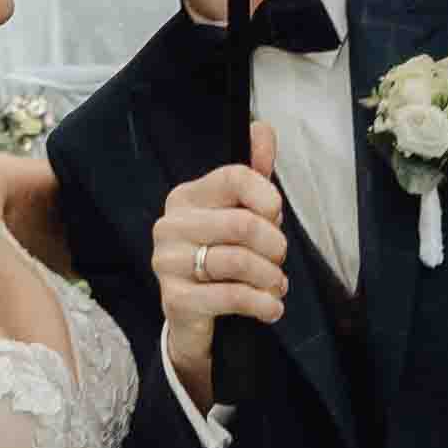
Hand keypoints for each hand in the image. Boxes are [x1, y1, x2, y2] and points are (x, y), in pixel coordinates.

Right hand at [155, 123, 291, 397]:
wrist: (195, 318)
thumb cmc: (220, 260)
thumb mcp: (238, 214)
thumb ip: (253, 174)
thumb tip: (262, 130)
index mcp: (186, 197)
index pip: (235, 178)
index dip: (268, 199)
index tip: (276, 217)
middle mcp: (170, 225)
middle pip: (242, 224)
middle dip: (274, 246)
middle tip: (278, 260)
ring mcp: (168, 263)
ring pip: (239, 262)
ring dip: (270, 278)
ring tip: (276, 286)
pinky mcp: (175, 300)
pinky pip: (230, 296)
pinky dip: (261, 303)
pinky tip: (271, 308)